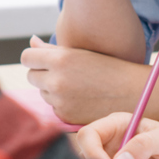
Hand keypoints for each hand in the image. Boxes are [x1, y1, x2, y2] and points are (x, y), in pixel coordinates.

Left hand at [22, 36, 146, 123]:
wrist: (131, 92)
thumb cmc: (106, 67)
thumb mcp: (80, 53)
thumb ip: (51, 49)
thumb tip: (31, 42)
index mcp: (60, 60)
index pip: (26, 58)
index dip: (34, 58)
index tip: (42, 60)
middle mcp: (56, 81)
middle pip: (31, 76)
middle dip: (42, 74)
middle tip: (63, 72)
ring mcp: (60, 101)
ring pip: (42, 92)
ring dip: (52, 89)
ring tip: (76, 85)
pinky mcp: (65, 116)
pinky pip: (53, 107)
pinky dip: (62, 103)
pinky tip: (80, 98)